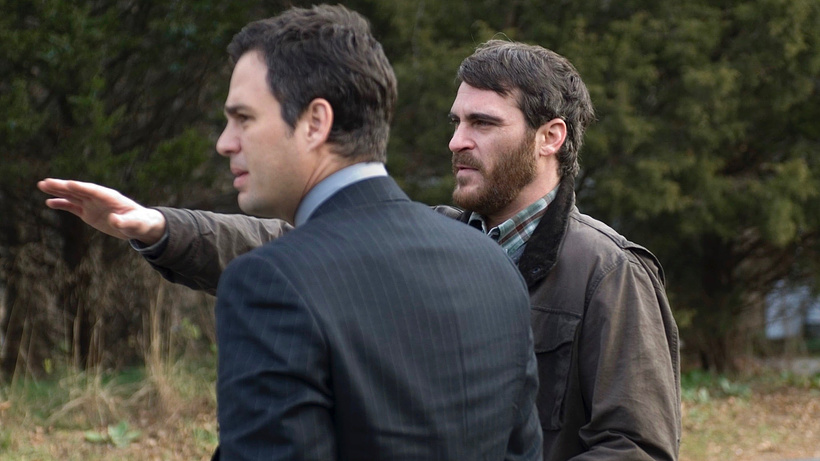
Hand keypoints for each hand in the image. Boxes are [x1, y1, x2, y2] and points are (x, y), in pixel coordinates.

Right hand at [37, 178, 166, 244]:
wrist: (138, 225)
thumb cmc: (139, 223)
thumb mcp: (135, 224)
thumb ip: (124, 222)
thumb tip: (114, 220)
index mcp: (111, 197)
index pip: (94, 190)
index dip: (82, 187)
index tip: (69, 184)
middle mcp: (99, 198)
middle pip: (79, 190)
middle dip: (63, 186)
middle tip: (46, 182)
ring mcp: (92, 204)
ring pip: (72, 196)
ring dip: (58, 191)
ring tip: (42, 185)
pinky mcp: (88, 212)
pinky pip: (73, 207)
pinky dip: (62, 204)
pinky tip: (49, 202)